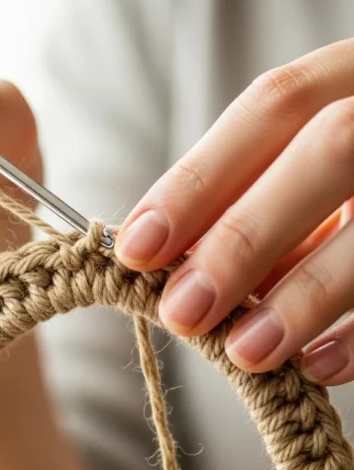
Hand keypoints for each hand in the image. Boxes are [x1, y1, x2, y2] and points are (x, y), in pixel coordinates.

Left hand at [116, 39, 353, 385]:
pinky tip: (317, 365)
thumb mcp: (315, 172)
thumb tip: (174, 261)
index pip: (275, 104)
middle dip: (245, 234)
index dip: (201, 175)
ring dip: (306, 292)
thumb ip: (261, 197)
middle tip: (184, 311)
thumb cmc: (349, 187)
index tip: (137, 246)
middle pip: (330, 146)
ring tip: (246, 352)